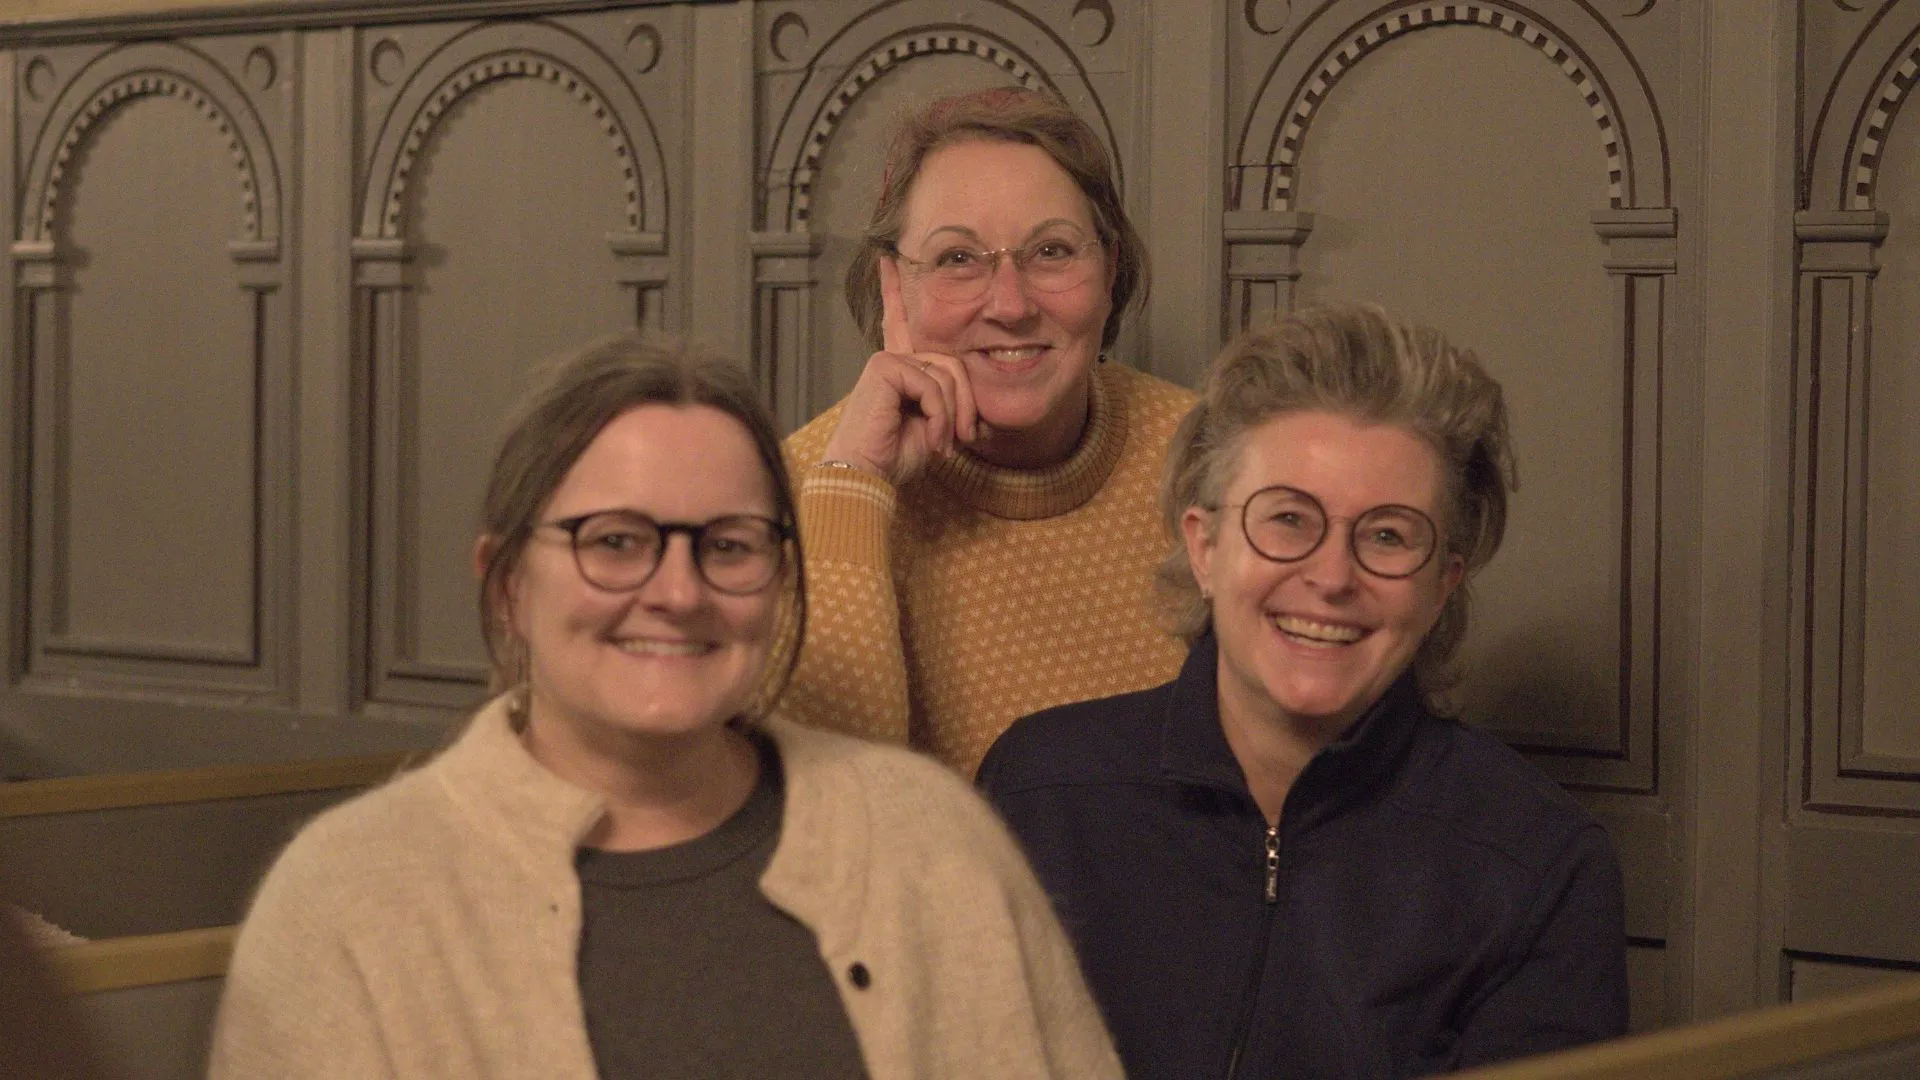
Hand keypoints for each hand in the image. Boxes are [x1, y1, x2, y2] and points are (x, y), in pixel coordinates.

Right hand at [819, 256, 981, 485]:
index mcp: (900, 368)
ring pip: (947, 374)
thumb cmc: (895, 456)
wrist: (866, 475)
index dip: (895, 291)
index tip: (889, 259)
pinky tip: (931, 436)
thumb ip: (949, 400)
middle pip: (952, 362)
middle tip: (964, 438)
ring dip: (952, 415)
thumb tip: (975, 406)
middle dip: (965, 402)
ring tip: (943, 443)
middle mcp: (892, 358)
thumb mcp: (935, 425)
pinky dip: (939, 415)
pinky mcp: (884, 366)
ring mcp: (886, 360)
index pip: (901, 323)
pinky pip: (933, 384)